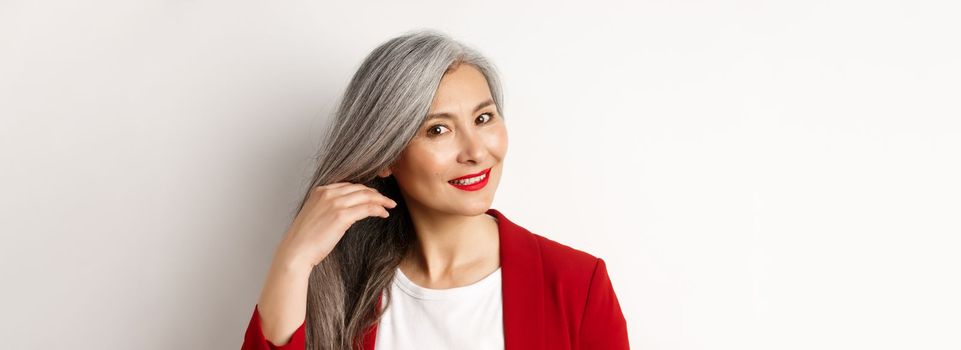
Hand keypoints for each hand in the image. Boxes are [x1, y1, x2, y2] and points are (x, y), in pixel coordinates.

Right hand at [274, 182, 397, 269]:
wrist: (296, 251)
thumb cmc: (305, 239)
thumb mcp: (315, 215)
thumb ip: (328, 208)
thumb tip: (345, 211)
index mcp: (320, 191)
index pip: (348, 185)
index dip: (364, 189)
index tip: (373, 195)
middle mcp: (327, 193)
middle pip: (359, 188)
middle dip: (375, 193)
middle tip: (386, 200)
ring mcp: (334, 203)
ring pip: (366, 196)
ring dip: (381, 200)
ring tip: (390, 205)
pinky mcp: (341, 216)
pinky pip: (366, 208)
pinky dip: (378, 209)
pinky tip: (384, 214)